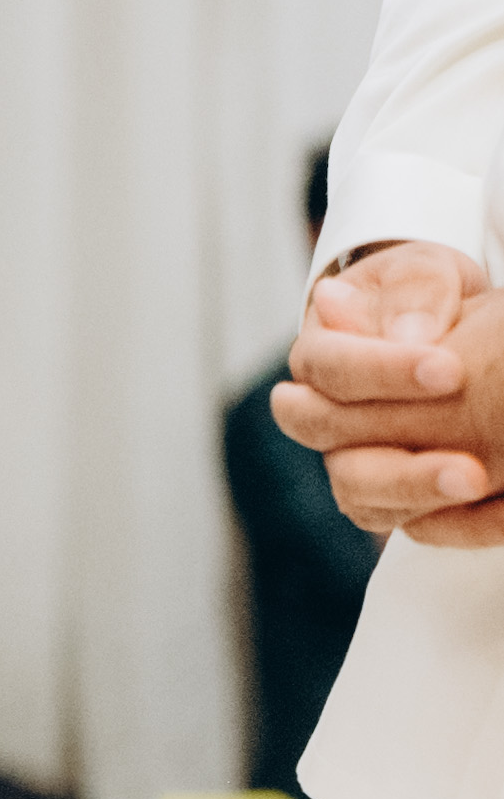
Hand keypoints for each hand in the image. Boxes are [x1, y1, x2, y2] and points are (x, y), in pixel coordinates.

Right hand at [276, 242, 503, 541]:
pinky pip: (411, 524)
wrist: (444, 328)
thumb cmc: (427, 294)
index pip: (330, 369)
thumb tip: (407, 334)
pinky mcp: (392, 495)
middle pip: (328, 443)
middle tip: (466, 460)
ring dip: (418, 492)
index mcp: (320, 350)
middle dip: (394, 450)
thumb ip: (416, 292)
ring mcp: (353, 458)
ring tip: (478, 483)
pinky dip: (458, 525)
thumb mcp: (426, 273)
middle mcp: (322, 412)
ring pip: (360, 495)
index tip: (451, 371)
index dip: (384, 373)